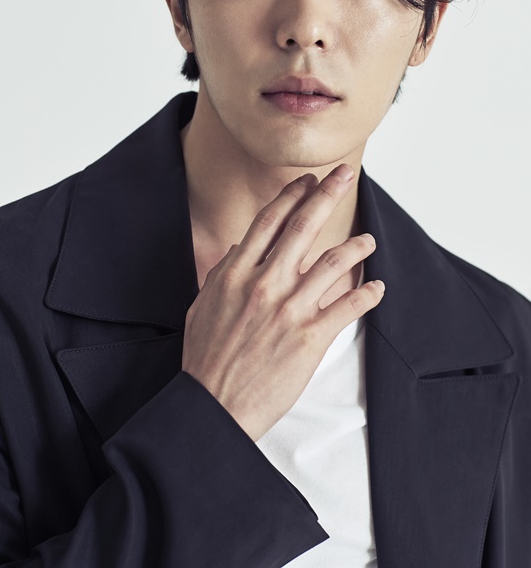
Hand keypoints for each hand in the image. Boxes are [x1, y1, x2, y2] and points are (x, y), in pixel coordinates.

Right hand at [181, 165, 383, 441]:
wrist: (214, 405)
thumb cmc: (206, 358)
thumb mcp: (202, 307)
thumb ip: (220, 274)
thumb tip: (236, 250)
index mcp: (236, 273)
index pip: (269, 222)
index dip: (291, 196)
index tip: (307, 180)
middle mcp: (265, 283)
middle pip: (303, 227)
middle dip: (327, 194)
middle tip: (345, 174)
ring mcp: (289, 308)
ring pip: (333, 262)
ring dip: (356, 246)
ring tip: (368, 239)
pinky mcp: (310, 337)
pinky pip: (347, 306)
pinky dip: (367, 294)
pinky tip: (377, 286)